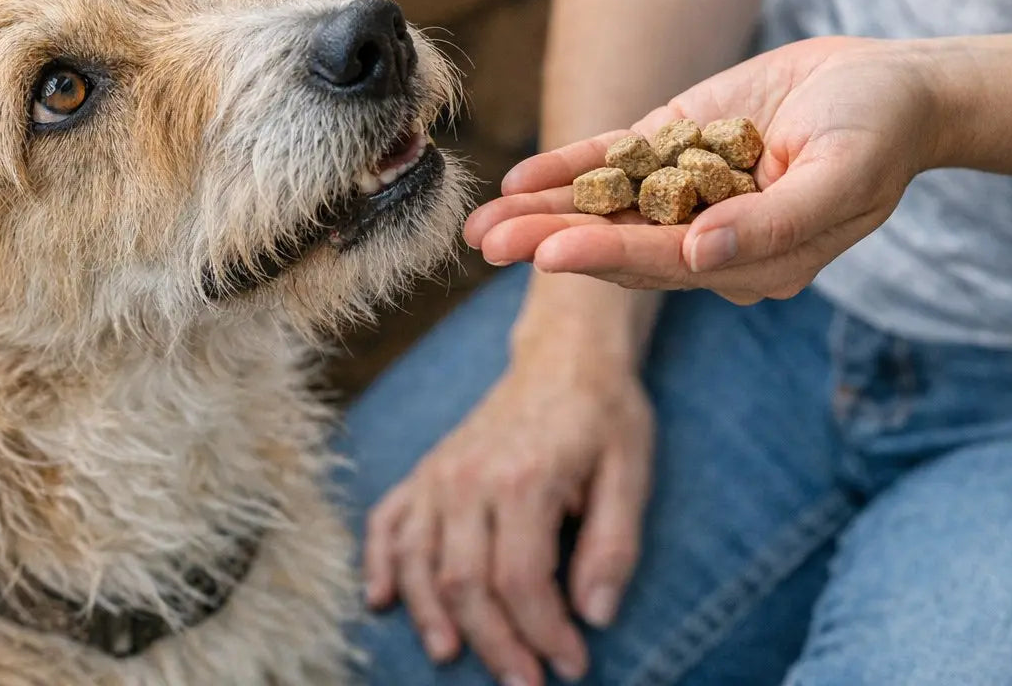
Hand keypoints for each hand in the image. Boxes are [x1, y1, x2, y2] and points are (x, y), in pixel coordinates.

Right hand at [363, 288, 652, 685]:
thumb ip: (614, 544)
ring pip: (418, 563)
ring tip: (454, 657)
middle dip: (495, 644)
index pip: (521, 580)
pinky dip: (380, 565)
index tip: (572, 664)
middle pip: (465, 583)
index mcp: (524, 478)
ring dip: (432, 619)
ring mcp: (439, 475)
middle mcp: (469, 478)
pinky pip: (387, 523)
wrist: (564, 357)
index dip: (544, 633)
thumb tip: (594, 614)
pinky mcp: (425, 472)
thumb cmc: (603, 416)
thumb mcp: (631, 472)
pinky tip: (382, 602)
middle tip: (526, 682)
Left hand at [466, 37, 941, 303]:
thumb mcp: (841, 178)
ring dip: (542, 212)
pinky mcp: (677, 146)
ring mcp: (689, 190)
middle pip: (619, 241)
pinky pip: (614, 161)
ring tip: (480, 223)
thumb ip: (774, 224)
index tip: (547, 253)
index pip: (665, 262)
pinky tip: (519, 178)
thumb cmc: (879, 134)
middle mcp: (710, 235)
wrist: (894, 86)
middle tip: (485, 243)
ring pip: (605, 206)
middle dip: (549, 240)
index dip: (604, 255)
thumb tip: (705, 253)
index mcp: (751, 261)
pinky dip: (567, 169)